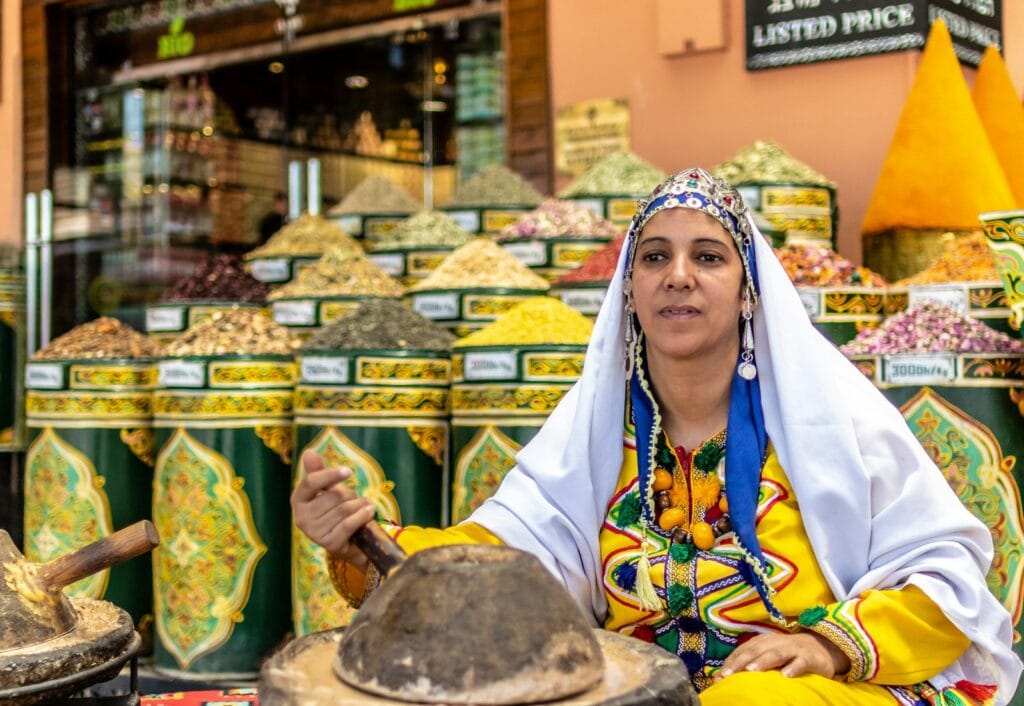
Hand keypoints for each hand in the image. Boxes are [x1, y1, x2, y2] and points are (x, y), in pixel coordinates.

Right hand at [291, 450, 376, 565]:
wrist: (347, 539)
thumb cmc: (335, 509)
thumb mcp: (327, 489)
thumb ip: (319, 471)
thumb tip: (308, 452)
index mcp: (298, 500)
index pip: (311, 482)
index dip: (330, 474)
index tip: (348, 471)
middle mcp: (302, 518)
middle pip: (333, 496)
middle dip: (350, 494)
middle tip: (355, 498)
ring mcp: (314, 533)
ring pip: (344, 509)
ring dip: (360, 505)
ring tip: (364, 505)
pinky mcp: (329, 544)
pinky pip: (349, 524)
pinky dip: (363, 515)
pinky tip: (369, 511)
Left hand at [716, 631, 850, 680]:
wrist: (820, 647)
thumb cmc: (787, 655)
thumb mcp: (767, 656)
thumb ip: (750, 663)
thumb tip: (724, 678)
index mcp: (762, 642)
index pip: (743, 651)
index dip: (730, 662)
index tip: (719, 676)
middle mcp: (774, 643)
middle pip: (755, 651)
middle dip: (740, 662)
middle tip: (728, 675)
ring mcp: (792, 649)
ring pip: (776, 653)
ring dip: (763, 661)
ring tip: (751, 671)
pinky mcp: (809, 657)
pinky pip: (801, 662)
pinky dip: (793, 667)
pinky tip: (786, 676)